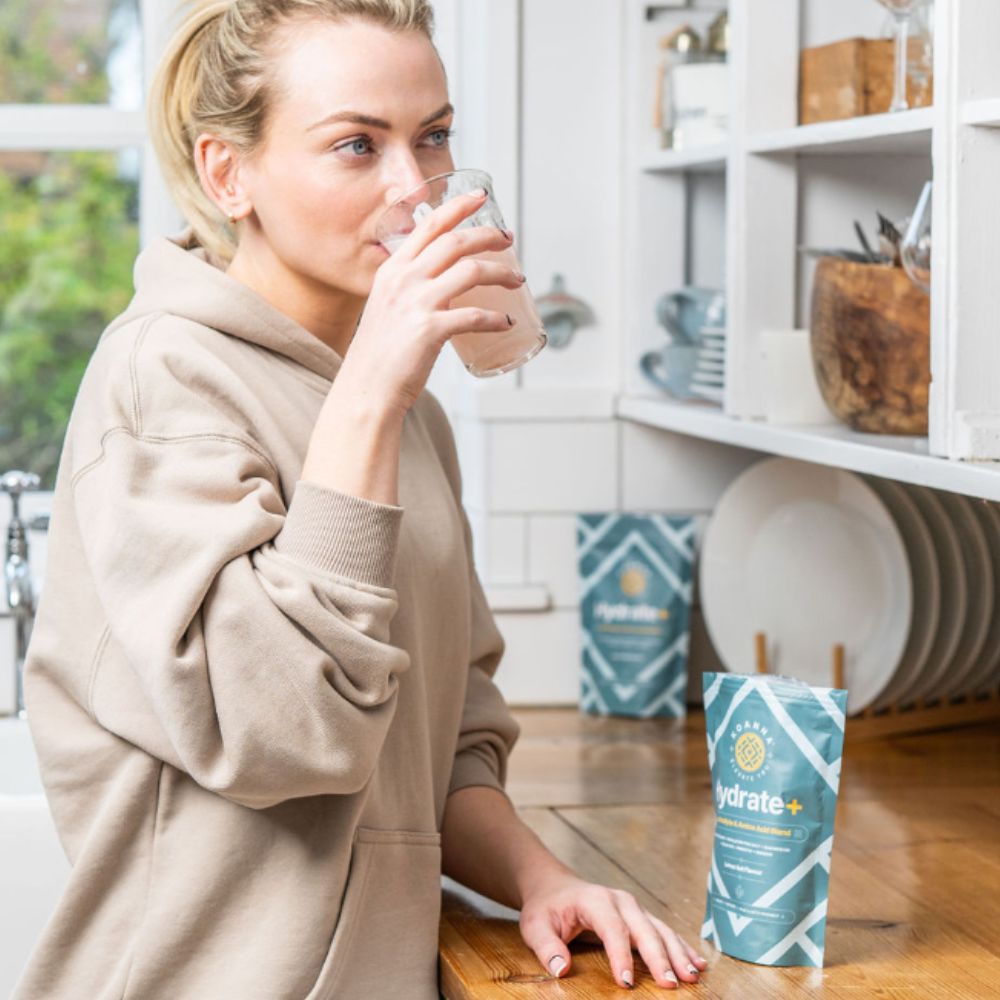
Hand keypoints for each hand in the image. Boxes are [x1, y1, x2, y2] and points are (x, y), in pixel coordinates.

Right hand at [344, 189, 525, 418]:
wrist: (366, 389)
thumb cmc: (380, 355)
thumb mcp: (387, 308)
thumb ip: (410, 291)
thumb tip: (443, 286)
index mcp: (392, 270)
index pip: (429, 225)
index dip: (458, 206)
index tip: (480, 197)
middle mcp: (403, 280)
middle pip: (455, 242)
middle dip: (488, 235)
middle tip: (508, 239)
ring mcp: (416, 303)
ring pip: (470, 271)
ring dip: (501, 272)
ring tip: (517, 279)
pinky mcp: (430, 330)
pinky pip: (475, 315)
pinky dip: (496, 317)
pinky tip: (506, 322)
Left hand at [518, 870, 707, 989]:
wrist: (555, 888)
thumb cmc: (546, 908)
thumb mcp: (535, 925)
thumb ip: (546, 946)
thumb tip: (561, 969)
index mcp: (595, 900)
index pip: (612, 929)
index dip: (621, 956)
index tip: (626, 983)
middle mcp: (620, 900)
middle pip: (644, 929)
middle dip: (659, 957)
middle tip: (671, 984)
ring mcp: (634, 907)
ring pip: (660, 930)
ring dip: (677, 953)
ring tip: (692, 976)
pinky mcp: (641, 917)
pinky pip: (665, 931)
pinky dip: (682, 947)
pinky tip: (697, 963)